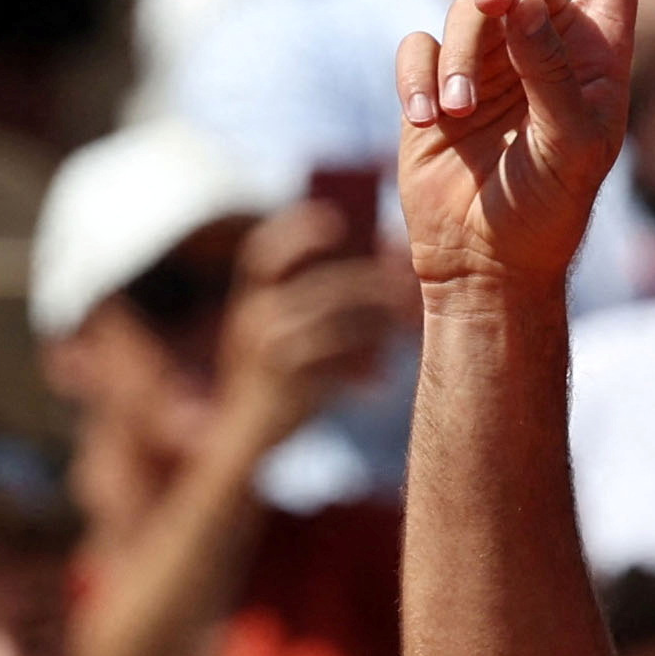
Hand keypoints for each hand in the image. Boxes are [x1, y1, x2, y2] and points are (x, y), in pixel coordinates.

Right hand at [214, 202, 403, 457]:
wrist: (244, 436)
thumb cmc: (280, 377)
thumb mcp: (284, 332)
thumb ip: (318, 303)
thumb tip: (385, 272)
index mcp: (251, 296)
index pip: (265, 250)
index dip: (298, 229)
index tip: (336, 220)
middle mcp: (254, 315)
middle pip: (324, 284)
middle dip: (373, 282)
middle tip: (410, 286)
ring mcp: (269, 349)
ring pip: (338, 321)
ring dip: (380, 323)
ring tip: (408, 328)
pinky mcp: (287, 382)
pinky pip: (338, 362)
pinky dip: (366, 369)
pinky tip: (380, 381)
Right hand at [397, 0, 641, 297]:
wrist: (485, 263)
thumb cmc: (547, 210)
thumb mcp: (569, 142)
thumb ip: (550, 67)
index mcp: (598, 53)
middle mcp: (545, 46)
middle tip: (496, 17)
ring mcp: (489, 62)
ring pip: (465, 8)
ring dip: (461, 57)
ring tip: (460, 118)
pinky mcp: (438, 82)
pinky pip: (419, 44)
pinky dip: (421, 77)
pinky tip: (428, 122)